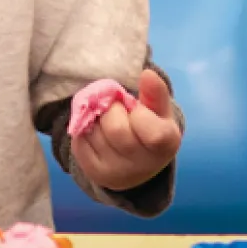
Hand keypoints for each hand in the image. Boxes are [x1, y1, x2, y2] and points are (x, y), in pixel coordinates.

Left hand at [72, 69, 181, 192]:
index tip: (137, 110)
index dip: (139, 114)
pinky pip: (80, 141)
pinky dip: (85, 130)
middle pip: (116, 130)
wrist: (136, 160)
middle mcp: (144, 165)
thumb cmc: (150, 126)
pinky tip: (97, 132)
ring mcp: (118, 173)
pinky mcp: (96, 173)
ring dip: (97, 118)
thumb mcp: (158, 109)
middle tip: (117, 109)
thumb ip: (155, 92)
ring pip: (95, 133)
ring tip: (107, 121)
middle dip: (112, 111)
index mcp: (166, 146)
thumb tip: (147, 74)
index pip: (152, 132)